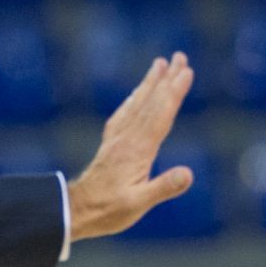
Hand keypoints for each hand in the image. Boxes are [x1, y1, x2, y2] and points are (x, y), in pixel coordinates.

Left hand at [67, 54, 195, 240]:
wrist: (76, 210)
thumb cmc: (108, 210)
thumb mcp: (138, 204)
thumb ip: (163, 187)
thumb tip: (189, 174)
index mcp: (137, 150)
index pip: (161, 115)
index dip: (174, 92)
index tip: (186, 71)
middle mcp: (127, 139)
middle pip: (150, 102)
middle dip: (166, 79)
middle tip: (180, 56)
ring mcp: (117, 140)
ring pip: (137, 104)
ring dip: (150, 83)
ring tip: (160, 63)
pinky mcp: (111, 145)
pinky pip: (124, 114)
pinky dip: (134, 100)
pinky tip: (136, 94)